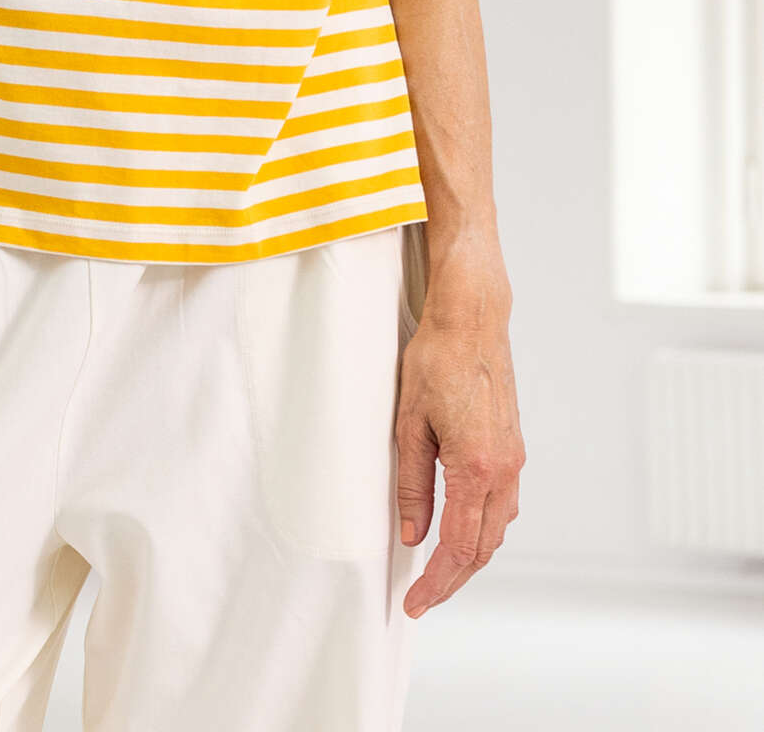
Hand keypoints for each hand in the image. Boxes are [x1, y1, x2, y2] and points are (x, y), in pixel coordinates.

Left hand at [394, 286, 525, 618]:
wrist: (473, 319)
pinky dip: (483, 528)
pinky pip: (503, 504)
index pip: (457, 547)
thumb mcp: (410, 424)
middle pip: (483, 548)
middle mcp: (503, 470)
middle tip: (423, 598)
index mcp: (475, 468)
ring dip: (470, 556)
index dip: (437, 582)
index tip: (416, 604)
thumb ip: (413, 485)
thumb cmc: (437, 360)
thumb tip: (413, 534)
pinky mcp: (513, 446)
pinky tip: (462, 527)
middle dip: (453, 580)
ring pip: (497, 529)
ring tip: (439, 571)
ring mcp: (514, 459)